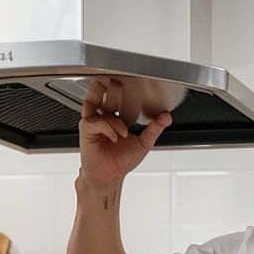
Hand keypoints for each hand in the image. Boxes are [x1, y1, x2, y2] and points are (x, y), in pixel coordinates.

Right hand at [78, 77, 171, 193]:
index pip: (115, 97)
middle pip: (99, 93)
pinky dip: (108, 127)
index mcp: (114, 117)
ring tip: (119, 112)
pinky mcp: (87, 132)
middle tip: (113, 77)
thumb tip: (166, 117)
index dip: (119, 87)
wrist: (111, 176)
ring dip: (108, 103)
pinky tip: (116, 136)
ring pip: (94, 104)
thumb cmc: (121, 160)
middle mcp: (102, 117)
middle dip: (104, 83)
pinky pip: (96, 123)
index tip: (128, 78)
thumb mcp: (143, 142)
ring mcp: (92, 123)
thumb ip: (154, 129)